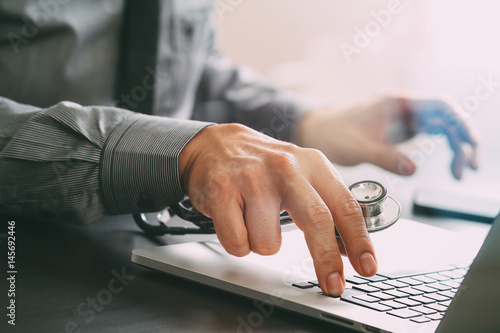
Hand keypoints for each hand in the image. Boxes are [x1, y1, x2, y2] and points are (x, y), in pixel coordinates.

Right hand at [179, 123, 376, 295]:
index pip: (344, 206)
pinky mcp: (222, 190)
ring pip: (268, 244)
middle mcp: (285, 167)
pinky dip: (237, 242)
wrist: (214, 144)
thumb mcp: (301, 173)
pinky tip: (234, 219)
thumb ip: (325, 205)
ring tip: (252, 218)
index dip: (359, 241)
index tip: (367, 267)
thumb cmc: (262, 165)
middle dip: (326, 260)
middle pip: (317, 220)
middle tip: (333, 285)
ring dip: (261, 242)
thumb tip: (346, 248)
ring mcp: (252, 178)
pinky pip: (238, 243)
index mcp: (311, 163)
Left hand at [298, 91, 478, 178]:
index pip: (440, 105)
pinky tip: (449, 165)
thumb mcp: (355, 148)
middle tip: (467, 168)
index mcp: (396, 103)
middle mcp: (404, 107)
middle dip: (463, 139)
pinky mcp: (402, 130)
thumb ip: (384, 157)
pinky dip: (444, 149)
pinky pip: (432, 135)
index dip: (459, 123)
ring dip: (456, 146)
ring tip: (460, 172)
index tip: (466, 145)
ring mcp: (405, 117)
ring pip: (443, 126)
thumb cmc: (332, 134)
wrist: (318, 132)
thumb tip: (413, 169)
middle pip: (447, 116)